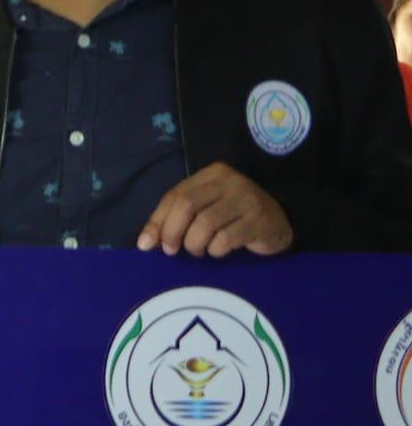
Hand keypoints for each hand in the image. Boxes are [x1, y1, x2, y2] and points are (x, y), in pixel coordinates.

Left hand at [137, 163, 292, 257]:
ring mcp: (247, 199)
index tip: (147, 245)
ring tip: (198, 250)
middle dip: (172, 232)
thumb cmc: (233, 217)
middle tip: (171, 250)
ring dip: (194, 244)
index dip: (157, 221)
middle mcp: (230, 181)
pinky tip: (219, 251)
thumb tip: (145, 243)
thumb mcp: (204, 209)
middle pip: (187, 205)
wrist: (279, 222)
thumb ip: (175, 218)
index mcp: (212, 174)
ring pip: (205, 224)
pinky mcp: (259, 220)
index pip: (175, 195)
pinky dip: (215, 250)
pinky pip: (225, 239)